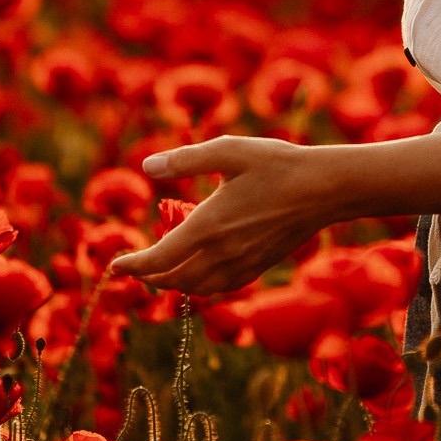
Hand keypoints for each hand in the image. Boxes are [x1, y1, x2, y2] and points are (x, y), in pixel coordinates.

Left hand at [107, 135, 339, 296]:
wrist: (325, 189)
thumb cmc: (277, 164)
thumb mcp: (228, 151)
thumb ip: (185, 160)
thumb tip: (147, 167)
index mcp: (207, 226)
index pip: (158, 259)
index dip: (133, 266)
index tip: (115, 266)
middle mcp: (221, 253)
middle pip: (173, 279)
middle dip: (149, 276)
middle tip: (134, 268)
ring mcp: (242, 264)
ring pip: (196, 288)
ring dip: (173, 284)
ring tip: (161, 273)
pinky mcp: (259, 267)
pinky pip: (220, 287)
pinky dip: (200, 286)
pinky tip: (199, 274)